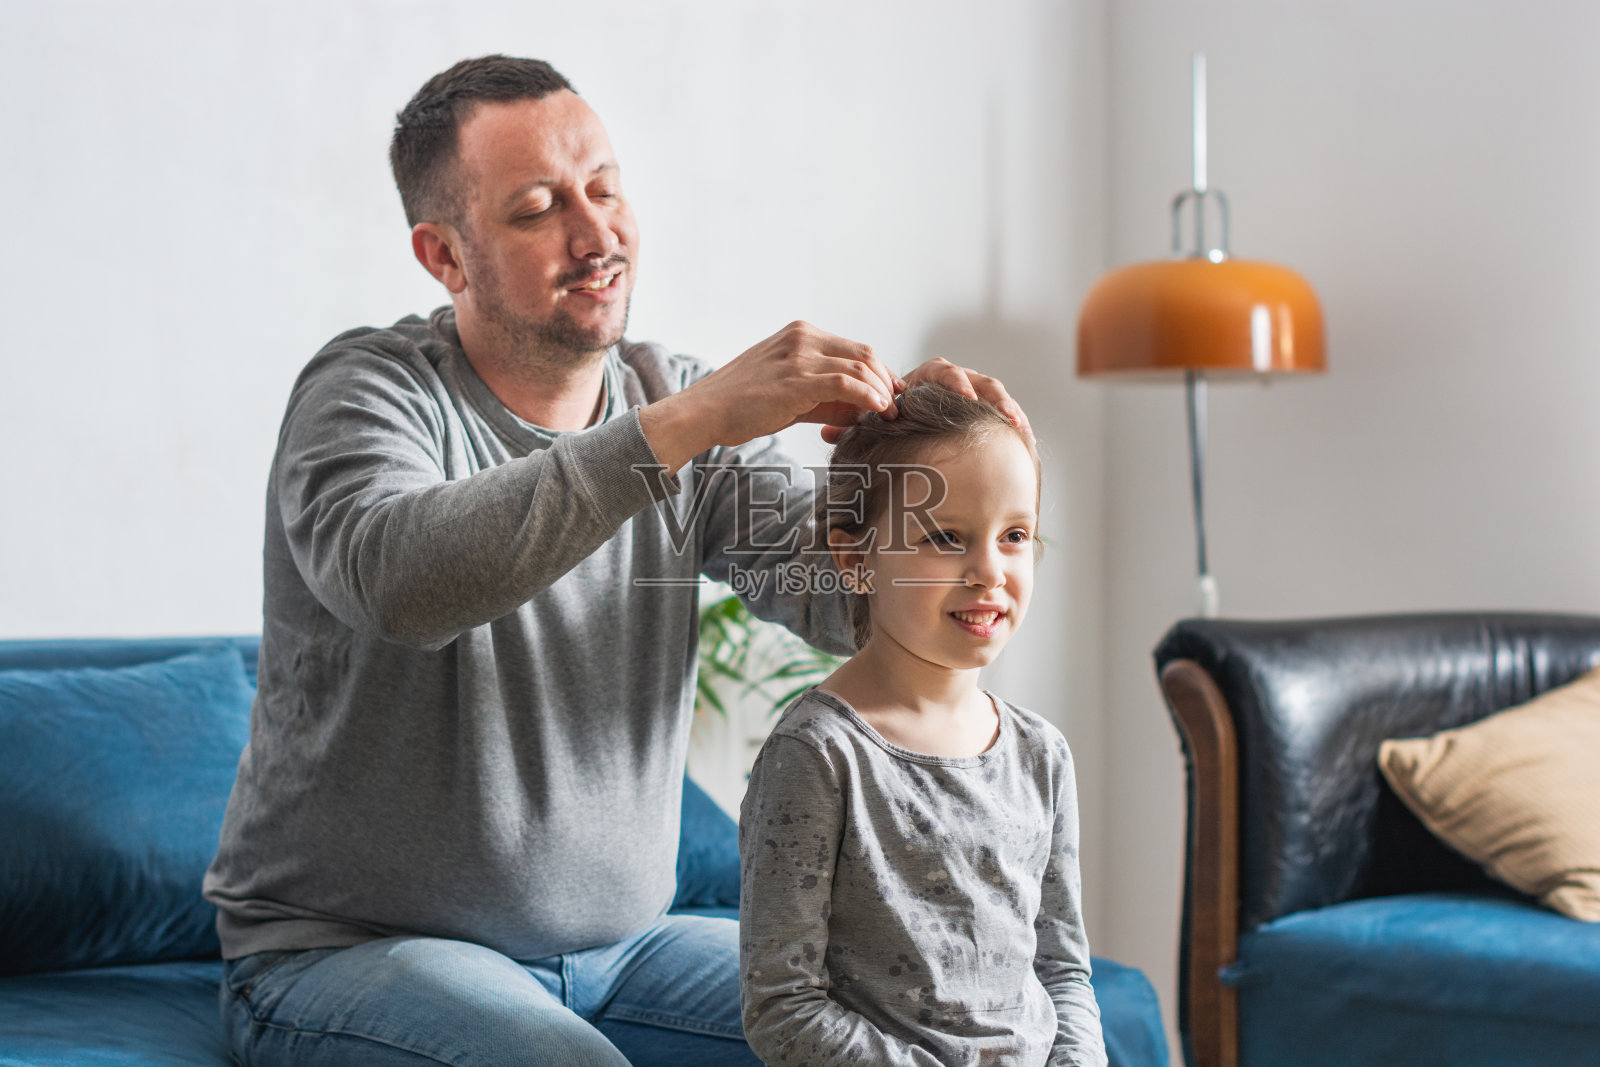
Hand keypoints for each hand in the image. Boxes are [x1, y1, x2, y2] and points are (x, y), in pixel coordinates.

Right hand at [640, 321, 900, 472]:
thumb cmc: (740, 405)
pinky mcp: (796, 380)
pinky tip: (877, 411)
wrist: (703, 411)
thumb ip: (823, 398)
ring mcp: (799, 356)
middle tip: (895, 408)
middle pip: (864, 354)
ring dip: (882, 393)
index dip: (879, 374)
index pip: (855, 349)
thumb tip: (858, 412)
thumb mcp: (786, 393)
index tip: (890, 397)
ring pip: (860, 368)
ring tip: (888, 415)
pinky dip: (869, 397)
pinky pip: (846, 384)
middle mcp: (802, 338)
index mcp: (800, 334)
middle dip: (886, 382)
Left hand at [818, 357, 1032, 443]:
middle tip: (997, 411)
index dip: (953, 382)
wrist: (907, 418)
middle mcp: (953, 383)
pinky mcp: (984, 412)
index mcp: (927, 379)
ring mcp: (972, 397)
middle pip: (976, 380)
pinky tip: (1025, 436)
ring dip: (1006, 407)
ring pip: (993, 394)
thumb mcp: (873, 420)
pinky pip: (1001, 411)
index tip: (964, 398)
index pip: (942, 371)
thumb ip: (853, 422)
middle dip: (988, 395)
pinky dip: (1015, 420)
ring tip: (1018, 426)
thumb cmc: (891, 418)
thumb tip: (827, 432)